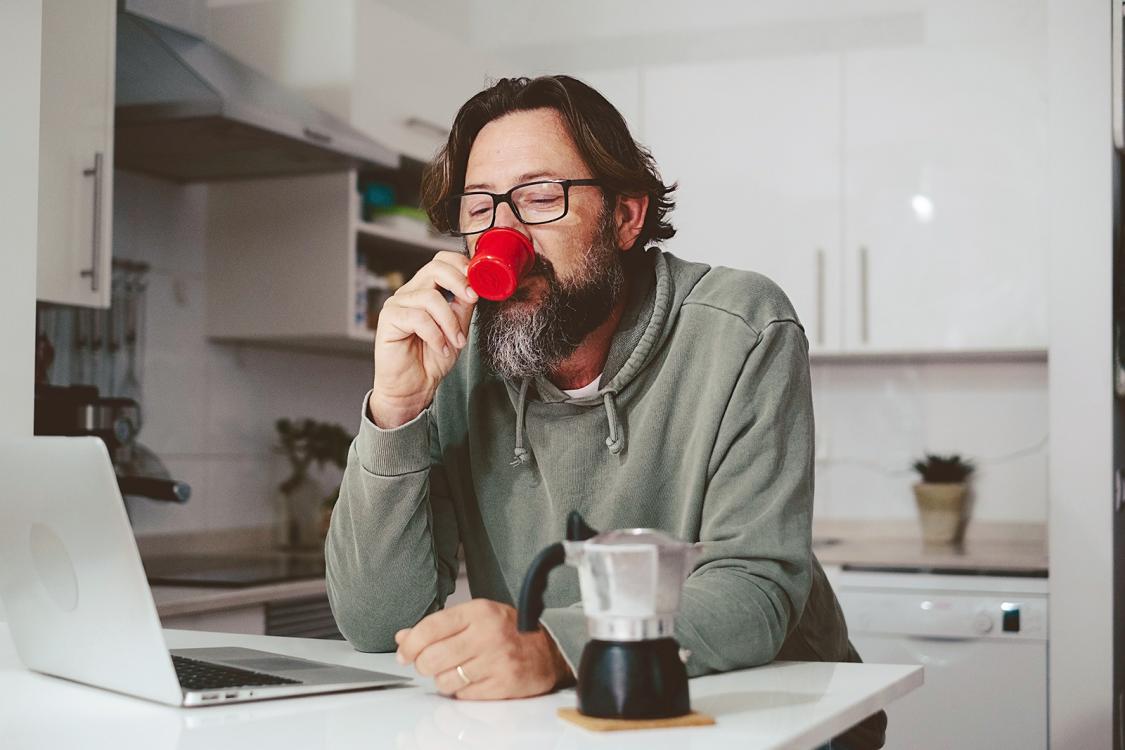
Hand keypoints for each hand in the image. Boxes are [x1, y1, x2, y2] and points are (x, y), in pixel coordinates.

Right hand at [370, 251, 477, 427]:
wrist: (414, 388)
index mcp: (426, 290)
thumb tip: (476, 286)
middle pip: (435, 268)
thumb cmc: (431, 360)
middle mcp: (410, 293)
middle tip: (472, 299)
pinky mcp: (389, 319)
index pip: (441, 261)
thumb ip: (463, 307)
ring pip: (430, 296)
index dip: (461, 265)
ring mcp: (398, 304)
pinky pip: (418, 318)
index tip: (478, 283)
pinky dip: (435, 335)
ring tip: (455, 342)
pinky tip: (440, 348)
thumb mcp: (457, 329)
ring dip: (450, 322)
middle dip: (459, 282)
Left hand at [394, 599, 573, 699]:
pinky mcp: (503, 684)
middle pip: (432, 658)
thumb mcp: (477, 616)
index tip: (405, 653)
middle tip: (430, 664)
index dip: (410, 645)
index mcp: (479, 612)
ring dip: (444, 680)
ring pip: (445, 681)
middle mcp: (487, 634)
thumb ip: (439, 626)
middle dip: (424, 665)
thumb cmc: (511, 631)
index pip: (430, 628)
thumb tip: (404, 637)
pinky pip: (464, 695)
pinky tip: (473, 680)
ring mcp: (496, 661)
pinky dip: (462, 691)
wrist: (551, 649)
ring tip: (457, 671)